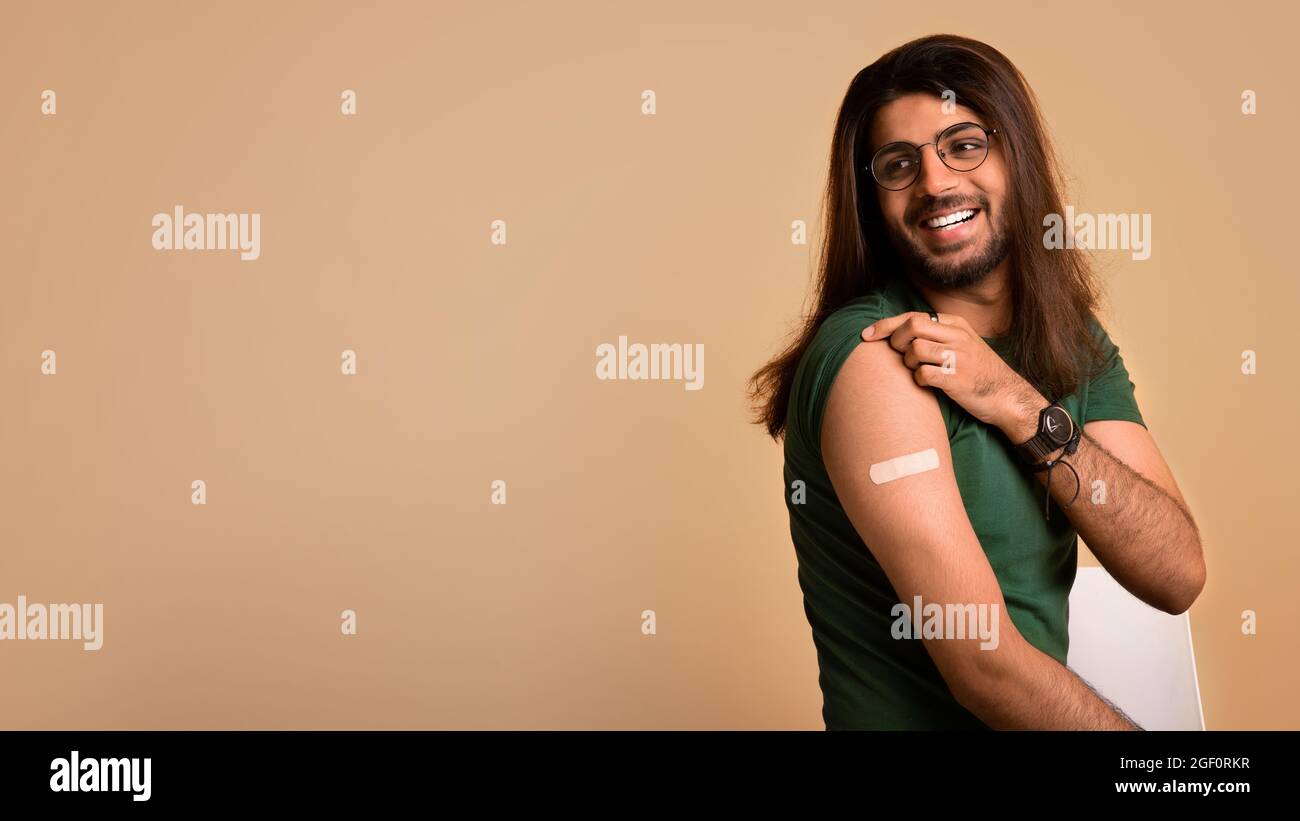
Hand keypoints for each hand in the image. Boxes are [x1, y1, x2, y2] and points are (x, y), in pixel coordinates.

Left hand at [861, 311, 1045, 438]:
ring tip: (918, 371)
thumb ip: (936, 334)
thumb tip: (898, 333)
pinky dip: (918, 380)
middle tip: (898, 355)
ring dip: (908, 363)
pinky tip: (926, 384)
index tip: (866, 334)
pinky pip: (923, 374)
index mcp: (956, 324)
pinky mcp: (957, 379)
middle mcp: (957, 336)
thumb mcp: (963, 343)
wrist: (1007, 396)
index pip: (913, 316)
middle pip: (912, 326)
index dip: (885, 325)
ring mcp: (958, 357)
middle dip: (895, 340)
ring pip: (915, 349)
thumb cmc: (979, 372)